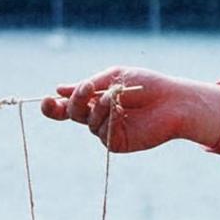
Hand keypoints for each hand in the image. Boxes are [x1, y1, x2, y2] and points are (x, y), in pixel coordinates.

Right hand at [39, 66, 219, 152]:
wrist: (173, 101)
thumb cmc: (147, 85)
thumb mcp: (114, 77)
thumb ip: (89, 85)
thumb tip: (59, 89)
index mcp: (96, 99)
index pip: (69, 105)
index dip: (54, 106)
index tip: (46, 99)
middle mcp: (99, 115)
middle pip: (72, 114)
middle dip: (73, 102)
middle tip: (83, 90)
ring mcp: (107, 130)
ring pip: (87, 122)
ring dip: (96, 106)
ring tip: (112, 96)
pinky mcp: (116, 142)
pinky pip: (100, 132)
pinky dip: (105, 117)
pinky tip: (117, 108)